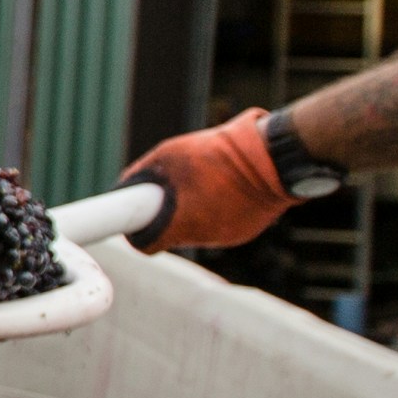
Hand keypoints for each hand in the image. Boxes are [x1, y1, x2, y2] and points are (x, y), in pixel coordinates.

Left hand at [118, 110, 295, 250]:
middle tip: (178, 188)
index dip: (138, 232)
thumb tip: (125, 183)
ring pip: (199, 230)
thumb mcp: (171, 153)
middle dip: (172, 214)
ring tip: (209, 181)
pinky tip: (228, 188)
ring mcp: (226, 237)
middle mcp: (202, 238)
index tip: (137, 220)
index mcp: (181, 224)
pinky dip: (219, 211)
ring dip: (197, 211)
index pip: (147, 245)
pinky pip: (222, 225)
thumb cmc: (218, 154)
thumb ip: (143, 172)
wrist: (272, 159)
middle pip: (175, 234)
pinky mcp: (245, 231)